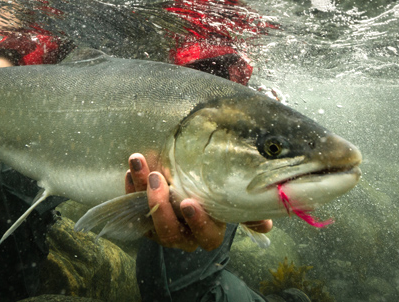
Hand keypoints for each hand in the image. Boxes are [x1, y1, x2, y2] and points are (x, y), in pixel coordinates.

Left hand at [124, 153, 271, 251]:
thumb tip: (267, 222)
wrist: (195, 190)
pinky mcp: (144, 217)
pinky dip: (131, 187)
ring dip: (141, 190)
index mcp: (209, 232)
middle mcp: (184, 235)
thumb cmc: (218, 196)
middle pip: (169, 231)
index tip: (190, 202)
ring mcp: (161, 228)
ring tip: (139, 163)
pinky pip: (133, 206)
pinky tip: (132, 168)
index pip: (205, 235)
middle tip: (159, 179)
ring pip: (148, 217)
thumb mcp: (233, 201)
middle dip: (162, 206)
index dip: (197, 222)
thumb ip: (248, 210)